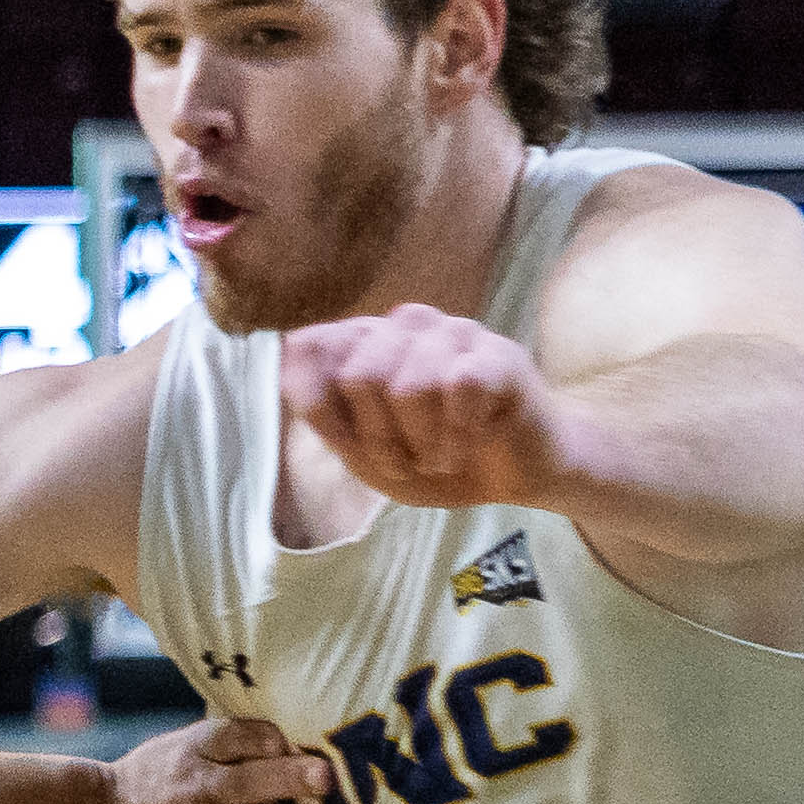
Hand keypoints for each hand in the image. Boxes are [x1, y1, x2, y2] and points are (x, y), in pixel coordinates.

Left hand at [280, 304, 569, 513]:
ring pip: (411, 385)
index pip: (312, 346)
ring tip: (441, 456)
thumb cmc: (435, 460)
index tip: (345, 443)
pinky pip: (461, 386)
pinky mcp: (499, 354)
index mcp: (365, 343)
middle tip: (408, 461)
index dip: (317, 403)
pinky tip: (472, 441)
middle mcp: (407, 327)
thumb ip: (324, 410)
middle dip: (378, 439)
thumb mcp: (363, 452)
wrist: (514, 477)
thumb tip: (289, 353)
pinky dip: (460, 433)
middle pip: (360, 374)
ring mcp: (455, 333)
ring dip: (423, 443)